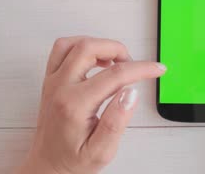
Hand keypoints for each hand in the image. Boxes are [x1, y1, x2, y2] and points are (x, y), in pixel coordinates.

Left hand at [15, 36, 166, 173]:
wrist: (47, 167)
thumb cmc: (73, 162)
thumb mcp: (101, 151)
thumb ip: (117, 121)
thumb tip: (131, 93)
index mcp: (75, 105)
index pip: (114, 75)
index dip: (141, 69)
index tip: (157, 69)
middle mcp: (60, 89)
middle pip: (89, 48)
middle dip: (118, 50)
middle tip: (134, 65)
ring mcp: (52, 82)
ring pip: (73, 44)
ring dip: (99, 45)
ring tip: (115, 61)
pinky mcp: (50, 81)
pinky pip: (62, 50)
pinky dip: (82, 47)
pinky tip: (97, 61)